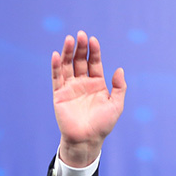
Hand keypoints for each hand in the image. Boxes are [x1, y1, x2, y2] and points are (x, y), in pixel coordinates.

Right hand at [51, 31, 126, 166]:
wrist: (87, 140)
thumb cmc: (103, 125)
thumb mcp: (116, 105)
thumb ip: (119, 87)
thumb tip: (119, 69)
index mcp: (97, 84)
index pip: (94, 62)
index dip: (94, 51)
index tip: (93, 40)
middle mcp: (83, 83)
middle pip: (80, 60)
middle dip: (80, 47)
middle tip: (80, 35)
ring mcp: (70, 88)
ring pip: (67, 66)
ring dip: (67, 52)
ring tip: (68, 40)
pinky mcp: (59, 94)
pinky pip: (56, 78)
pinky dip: (55, 66)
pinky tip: (56, 55)